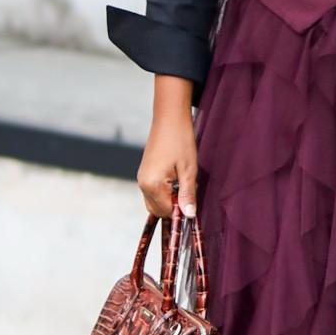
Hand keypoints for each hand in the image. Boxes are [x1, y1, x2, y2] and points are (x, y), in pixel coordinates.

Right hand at [136, 74, 197, 217]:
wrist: (169, 119)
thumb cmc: (181, 141)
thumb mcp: (189, 170)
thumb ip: (187, 195)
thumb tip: (189, 216)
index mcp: (152, 185)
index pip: (167, 212)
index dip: (182, 210)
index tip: (193, 202)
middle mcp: (143, 184)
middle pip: (159, 210)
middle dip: (175, 207)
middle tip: (189, 189)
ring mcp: (142, 179)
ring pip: (156, 203)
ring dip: (170, 200)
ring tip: (183, 182)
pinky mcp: (144, 174)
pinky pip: (153, 193)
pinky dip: (165, 193)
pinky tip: (176, 178)